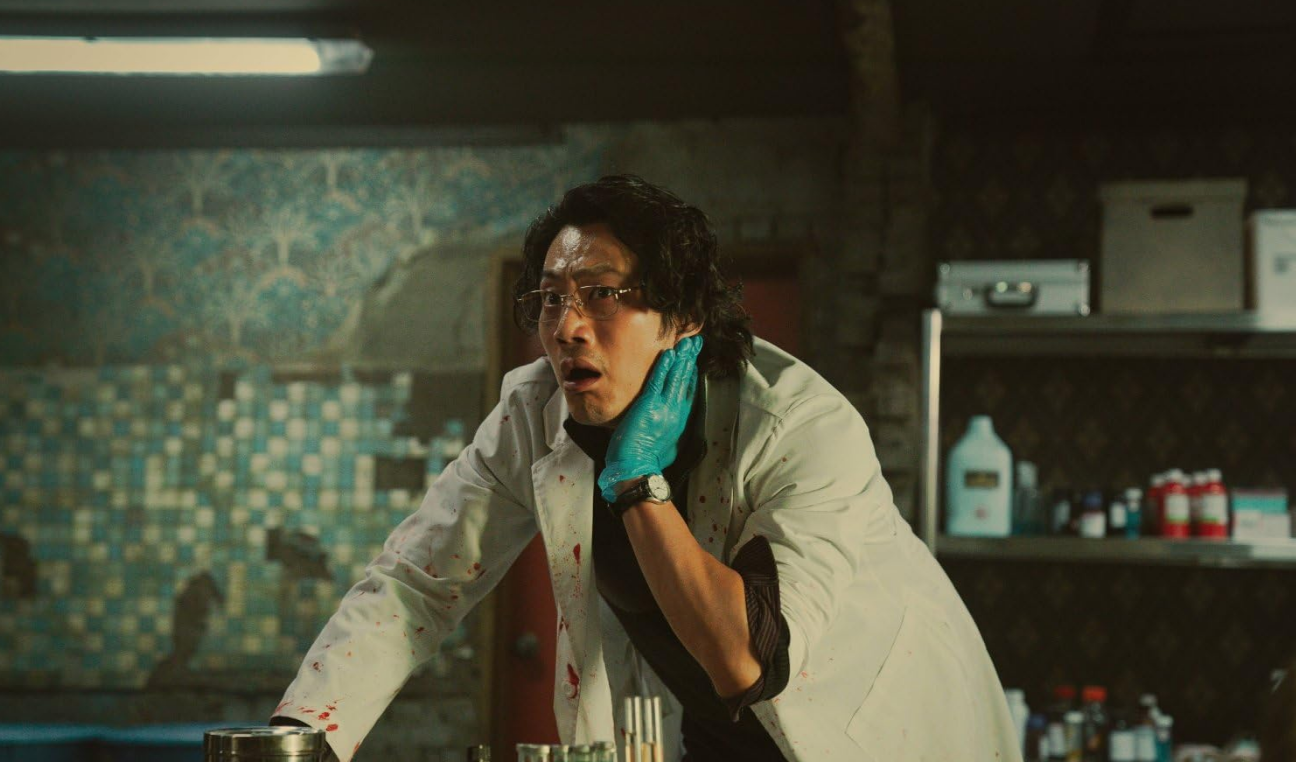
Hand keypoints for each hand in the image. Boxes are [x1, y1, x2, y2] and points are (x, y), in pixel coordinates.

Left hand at [598, 335, 702, 501]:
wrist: (636, 470)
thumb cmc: (646, 462)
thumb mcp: (667, 447)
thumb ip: (670, 432)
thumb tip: (669, 427)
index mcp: (679, 422)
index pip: (689, 393)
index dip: (691, 375)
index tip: (693, 361)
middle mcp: (676, 413)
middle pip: (686, 381)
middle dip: (690, 359)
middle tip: (695, 342)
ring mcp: (664, 408)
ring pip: (675, 378)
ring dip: (680, 358)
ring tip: (685, 342)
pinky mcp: (650, 406)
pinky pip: (659, 381)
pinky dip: (664, 366)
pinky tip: (668, 353)